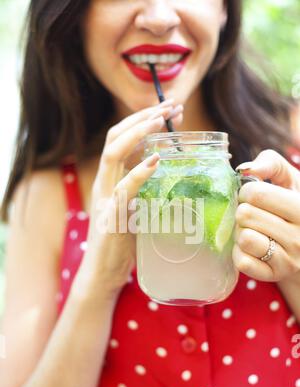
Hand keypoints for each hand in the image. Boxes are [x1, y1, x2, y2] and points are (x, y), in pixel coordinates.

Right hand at [75, 99, 183, 297]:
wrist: (104, 272)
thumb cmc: (124, 241)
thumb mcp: (136, 207)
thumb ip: (145, 188)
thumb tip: (171, 173)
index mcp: (111, 179)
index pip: (122, 138)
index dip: (143, 120)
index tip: (170, 110)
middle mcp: (104, 182)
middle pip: (116, 136)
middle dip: (143, 116)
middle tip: (171, 104)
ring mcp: (105, 198)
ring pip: (114, 153)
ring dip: (139, 132)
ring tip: (162, 119)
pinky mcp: (111, 217)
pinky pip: (123, 189)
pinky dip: (139, 173)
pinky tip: (155, 160)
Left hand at [233, 149, 299, 282]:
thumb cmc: (293, 207)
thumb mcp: (291, 181)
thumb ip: (272, 164)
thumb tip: (245, 169)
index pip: (257, 193)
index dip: (247, 192)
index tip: (254, 197)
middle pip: (246, 214)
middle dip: (243, 211)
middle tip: (253, 215)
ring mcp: (289, 259)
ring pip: (243, 237)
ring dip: (240, 232)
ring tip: (253, 230)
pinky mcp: (274, 275)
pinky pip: (242, 261)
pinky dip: (240, 253)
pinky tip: (251, 248)